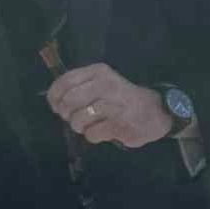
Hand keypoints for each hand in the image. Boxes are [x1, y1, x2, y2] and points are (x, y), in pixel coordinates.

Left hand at [46, 64, 173, 147]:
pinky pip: (92, 133)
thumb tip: (54, 101)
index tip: (56, 105)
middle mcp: (106, 85)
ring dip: (80, 126)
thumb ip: (78, 87)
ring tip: (90, 124)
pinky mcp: (120, 125)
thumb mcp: (102, 83)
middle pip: (69, 101)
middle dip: (66, 114)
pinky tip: (104, 130)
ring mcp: (114, 106)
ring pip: (78, 119)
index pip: (65, 81)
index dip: (55, 96)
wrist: (155, 112)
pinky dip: (93, 135)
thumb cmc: (121, 98)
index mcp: (99, 72)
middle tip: (74, 117)